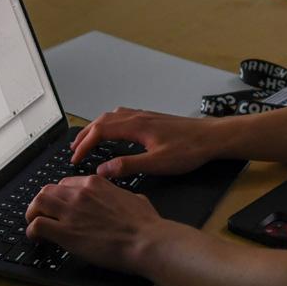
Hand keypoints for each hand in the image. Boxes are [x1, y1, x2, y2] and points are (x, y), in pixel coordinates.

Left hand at [25, 175, 157, 273]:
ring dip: (33, 213)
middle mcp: (80, 193)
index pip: (65, 183)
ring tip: (34, 224)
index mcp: (96, 184)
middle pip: (47, 190)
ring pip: (38, 203)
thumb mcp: (137, 199)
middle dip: (42, 203)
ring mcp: (71, 212)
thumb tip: (128, 200)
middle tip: (42, 215)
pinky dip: (32, 231)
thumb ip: (125, 196)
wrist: (145, 240)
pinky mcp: (66, 232)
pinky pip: (37, 225)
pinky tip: (37, 238)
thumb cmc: (145, 224)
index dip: (59, 196)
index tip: (59, 207)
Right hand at [70, 107, 219, 178]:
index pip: (100, 132)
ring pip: (112, 116)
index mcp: (136, 126)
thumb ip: (128, 165)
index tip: (75, 158)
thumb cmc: (190, 149)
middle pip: (102, 121)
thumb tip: (103, 170)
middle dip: (85, 135)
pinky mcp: (153, 119)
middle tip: (74, 149)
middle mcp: (139, 117)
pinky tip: (115, 130)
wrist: (212, 137)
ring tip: (88, 139)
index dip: (84, 145)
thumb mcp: (157, 163)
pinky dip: (110, 123)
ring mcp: (146, 116)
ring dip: (96, 127)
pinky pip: (124, 116)